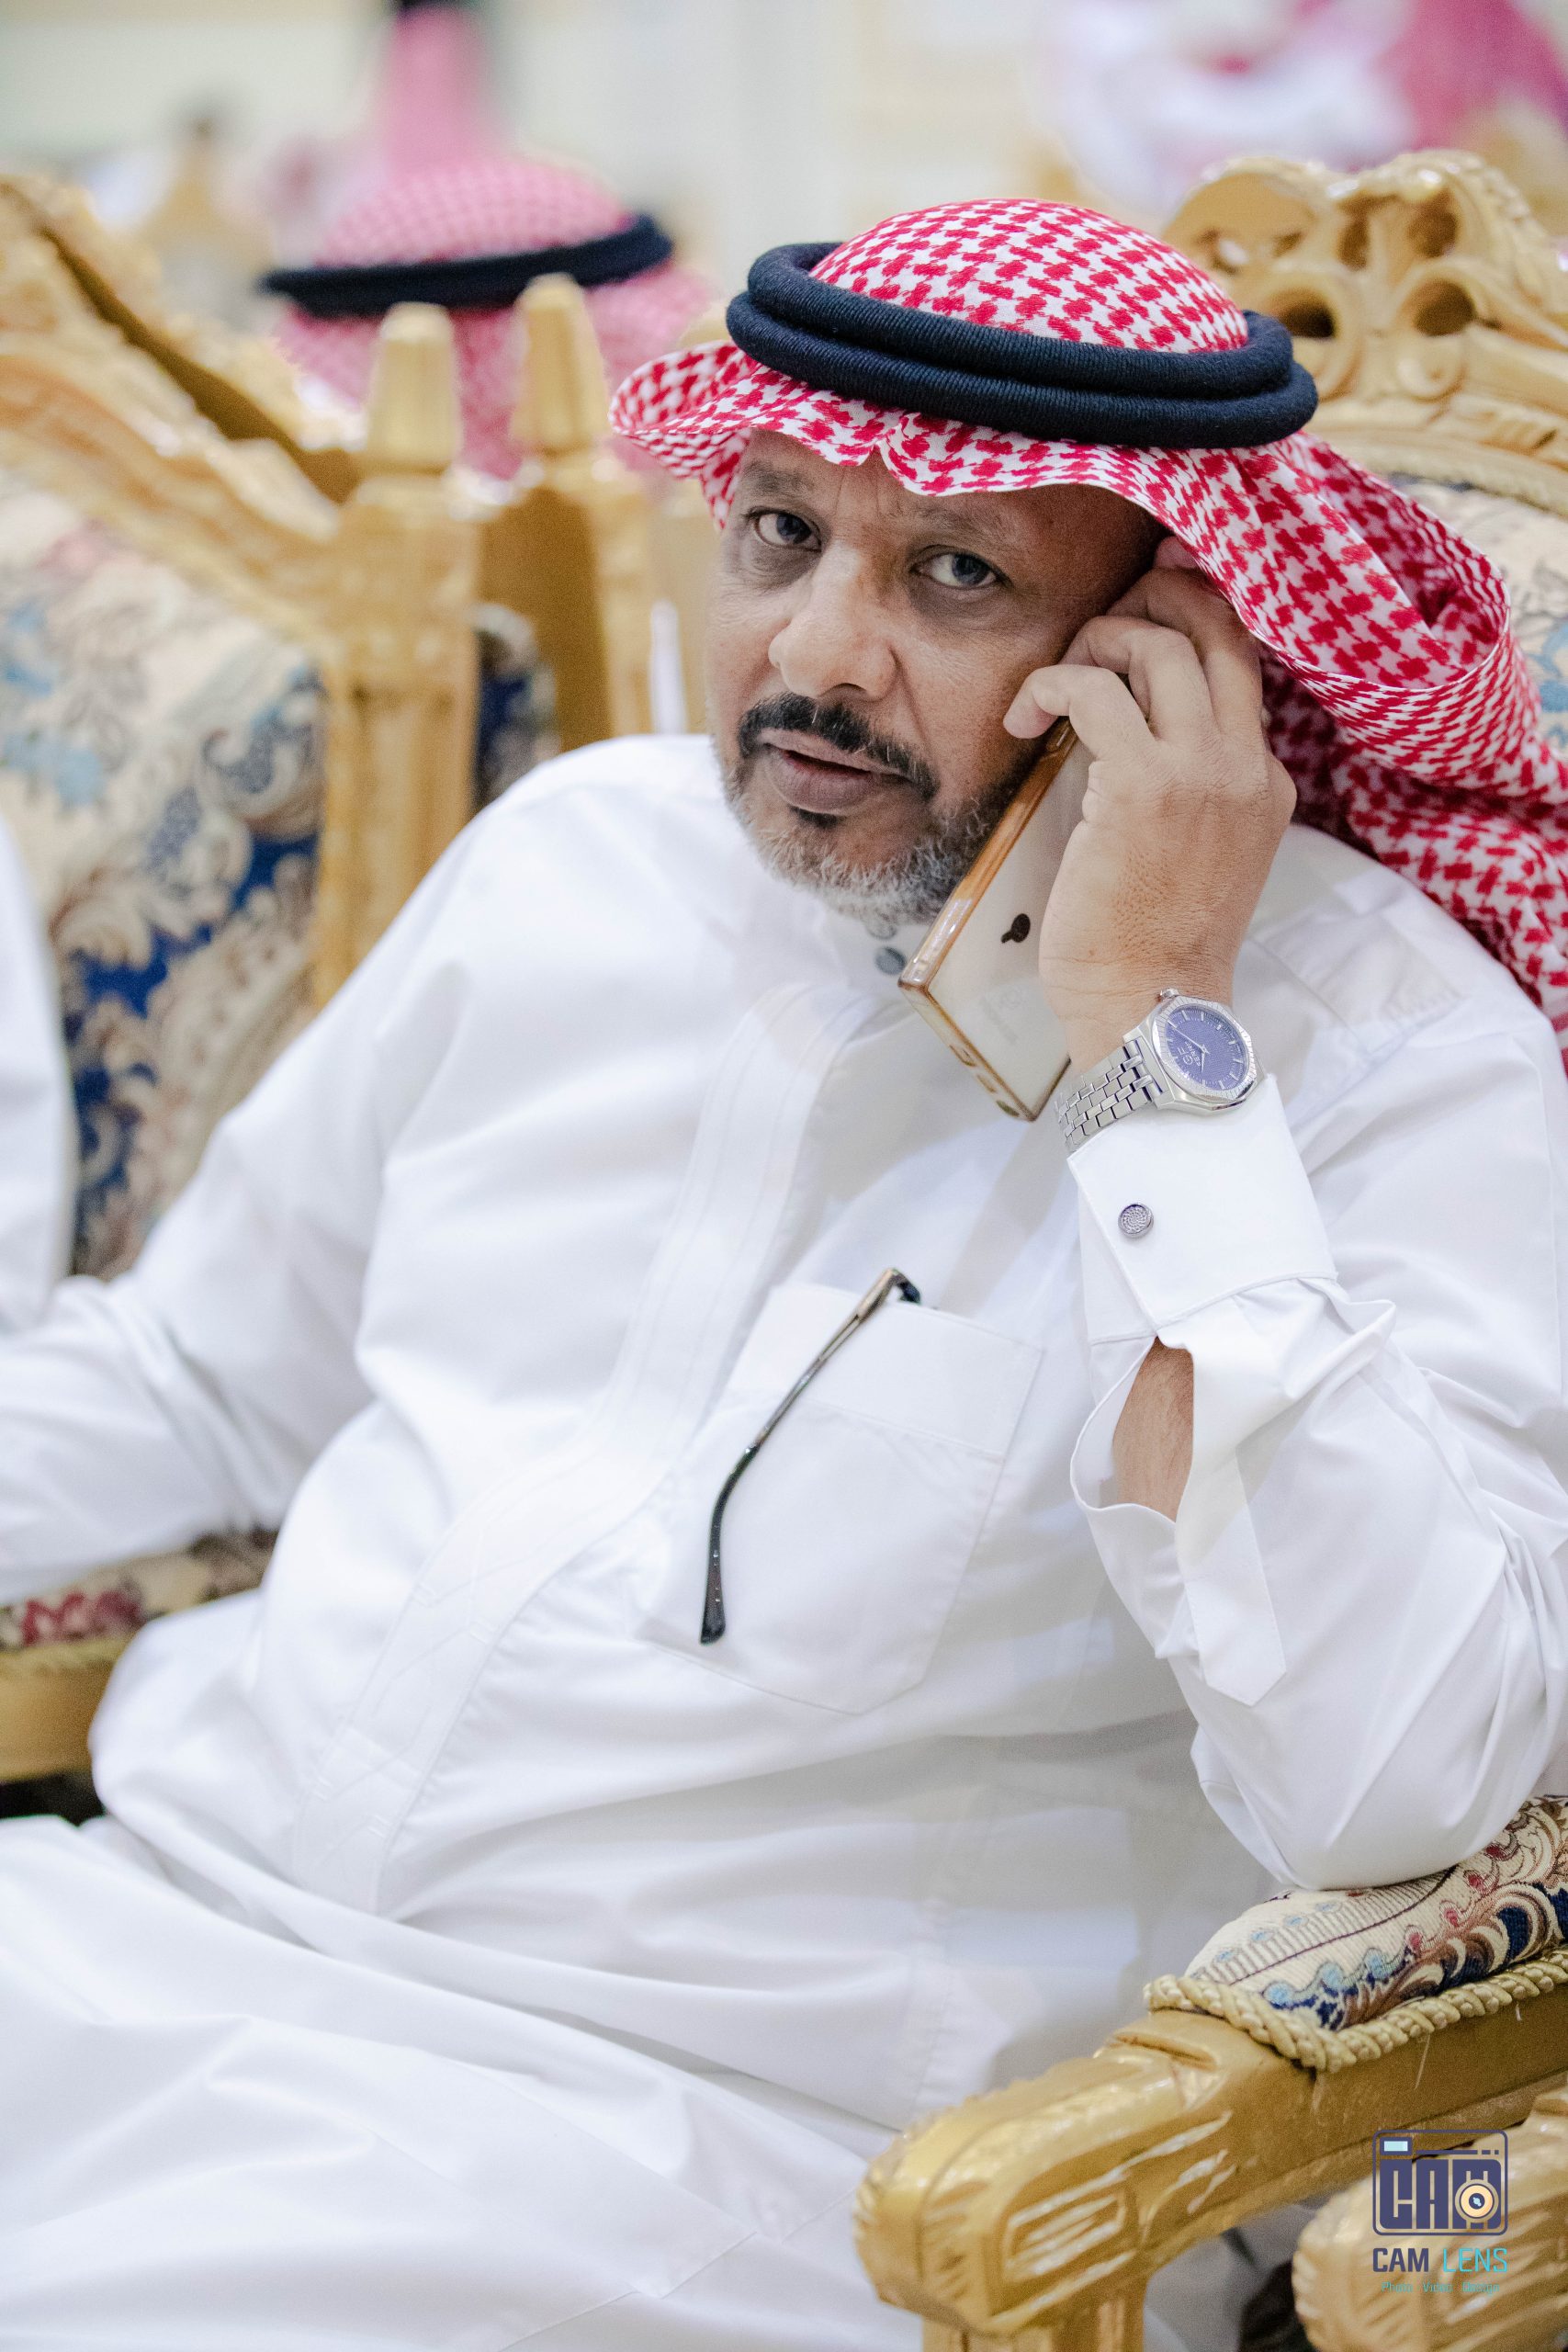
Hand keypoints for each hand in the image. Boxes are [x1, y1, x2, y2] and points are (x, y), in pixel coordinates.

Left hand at [1004, 549, 1294, 1073]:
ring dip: (1095, 641)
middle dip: (1153, 596)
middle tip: (1099, 620)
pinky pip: (1092, 690)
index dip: (1196, 610)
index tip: (1149, 593)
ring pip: (1156, 646)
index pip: (1243, 661)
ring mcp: (1202, 771)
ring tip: (1055, 684)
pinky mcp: (1142, 784)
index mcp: (1266, 781)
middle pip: (1215, 628)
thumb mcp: (1198, 854)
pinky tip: (1025, 718)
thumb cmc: (1154, 945)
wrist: (1151, 1006)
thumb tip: (1126, 727)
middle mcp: (1246, 765)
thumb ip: (1188, 788)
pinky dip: (1050, 686)